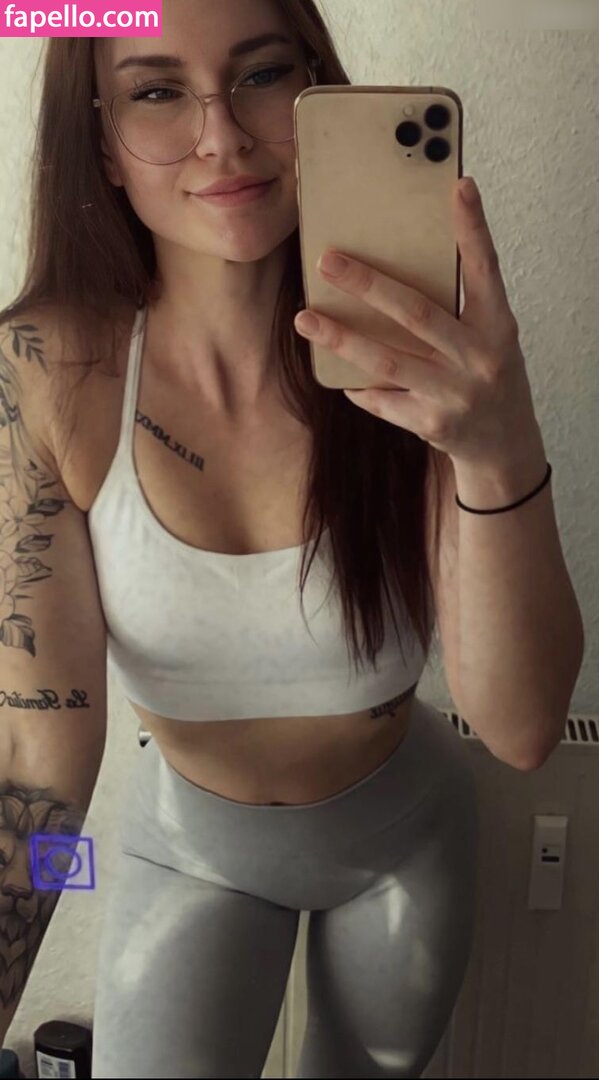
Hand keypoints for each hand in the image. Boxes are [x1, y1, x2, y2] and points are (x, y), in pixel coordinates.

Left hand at [294, 177, 541, 471]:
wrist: (505, 444)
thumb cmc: (488, 375)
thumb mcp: (490, 336)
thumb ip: (458, 306)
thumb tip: (399, 265)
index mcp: (497, 325)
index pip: (486, 269)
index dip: (474, 229)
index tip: (459, 187)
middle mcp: (479, 358)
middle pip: (417, 313)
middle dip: (369, 285)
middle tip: (328, 261)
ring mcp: (456, 394)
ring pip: (389, 361)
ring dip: (342, 339)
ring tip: (305, 319)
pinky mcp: (433, 424)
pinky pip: (384, 401)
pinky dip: (359, 388)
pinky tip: (338, 375)